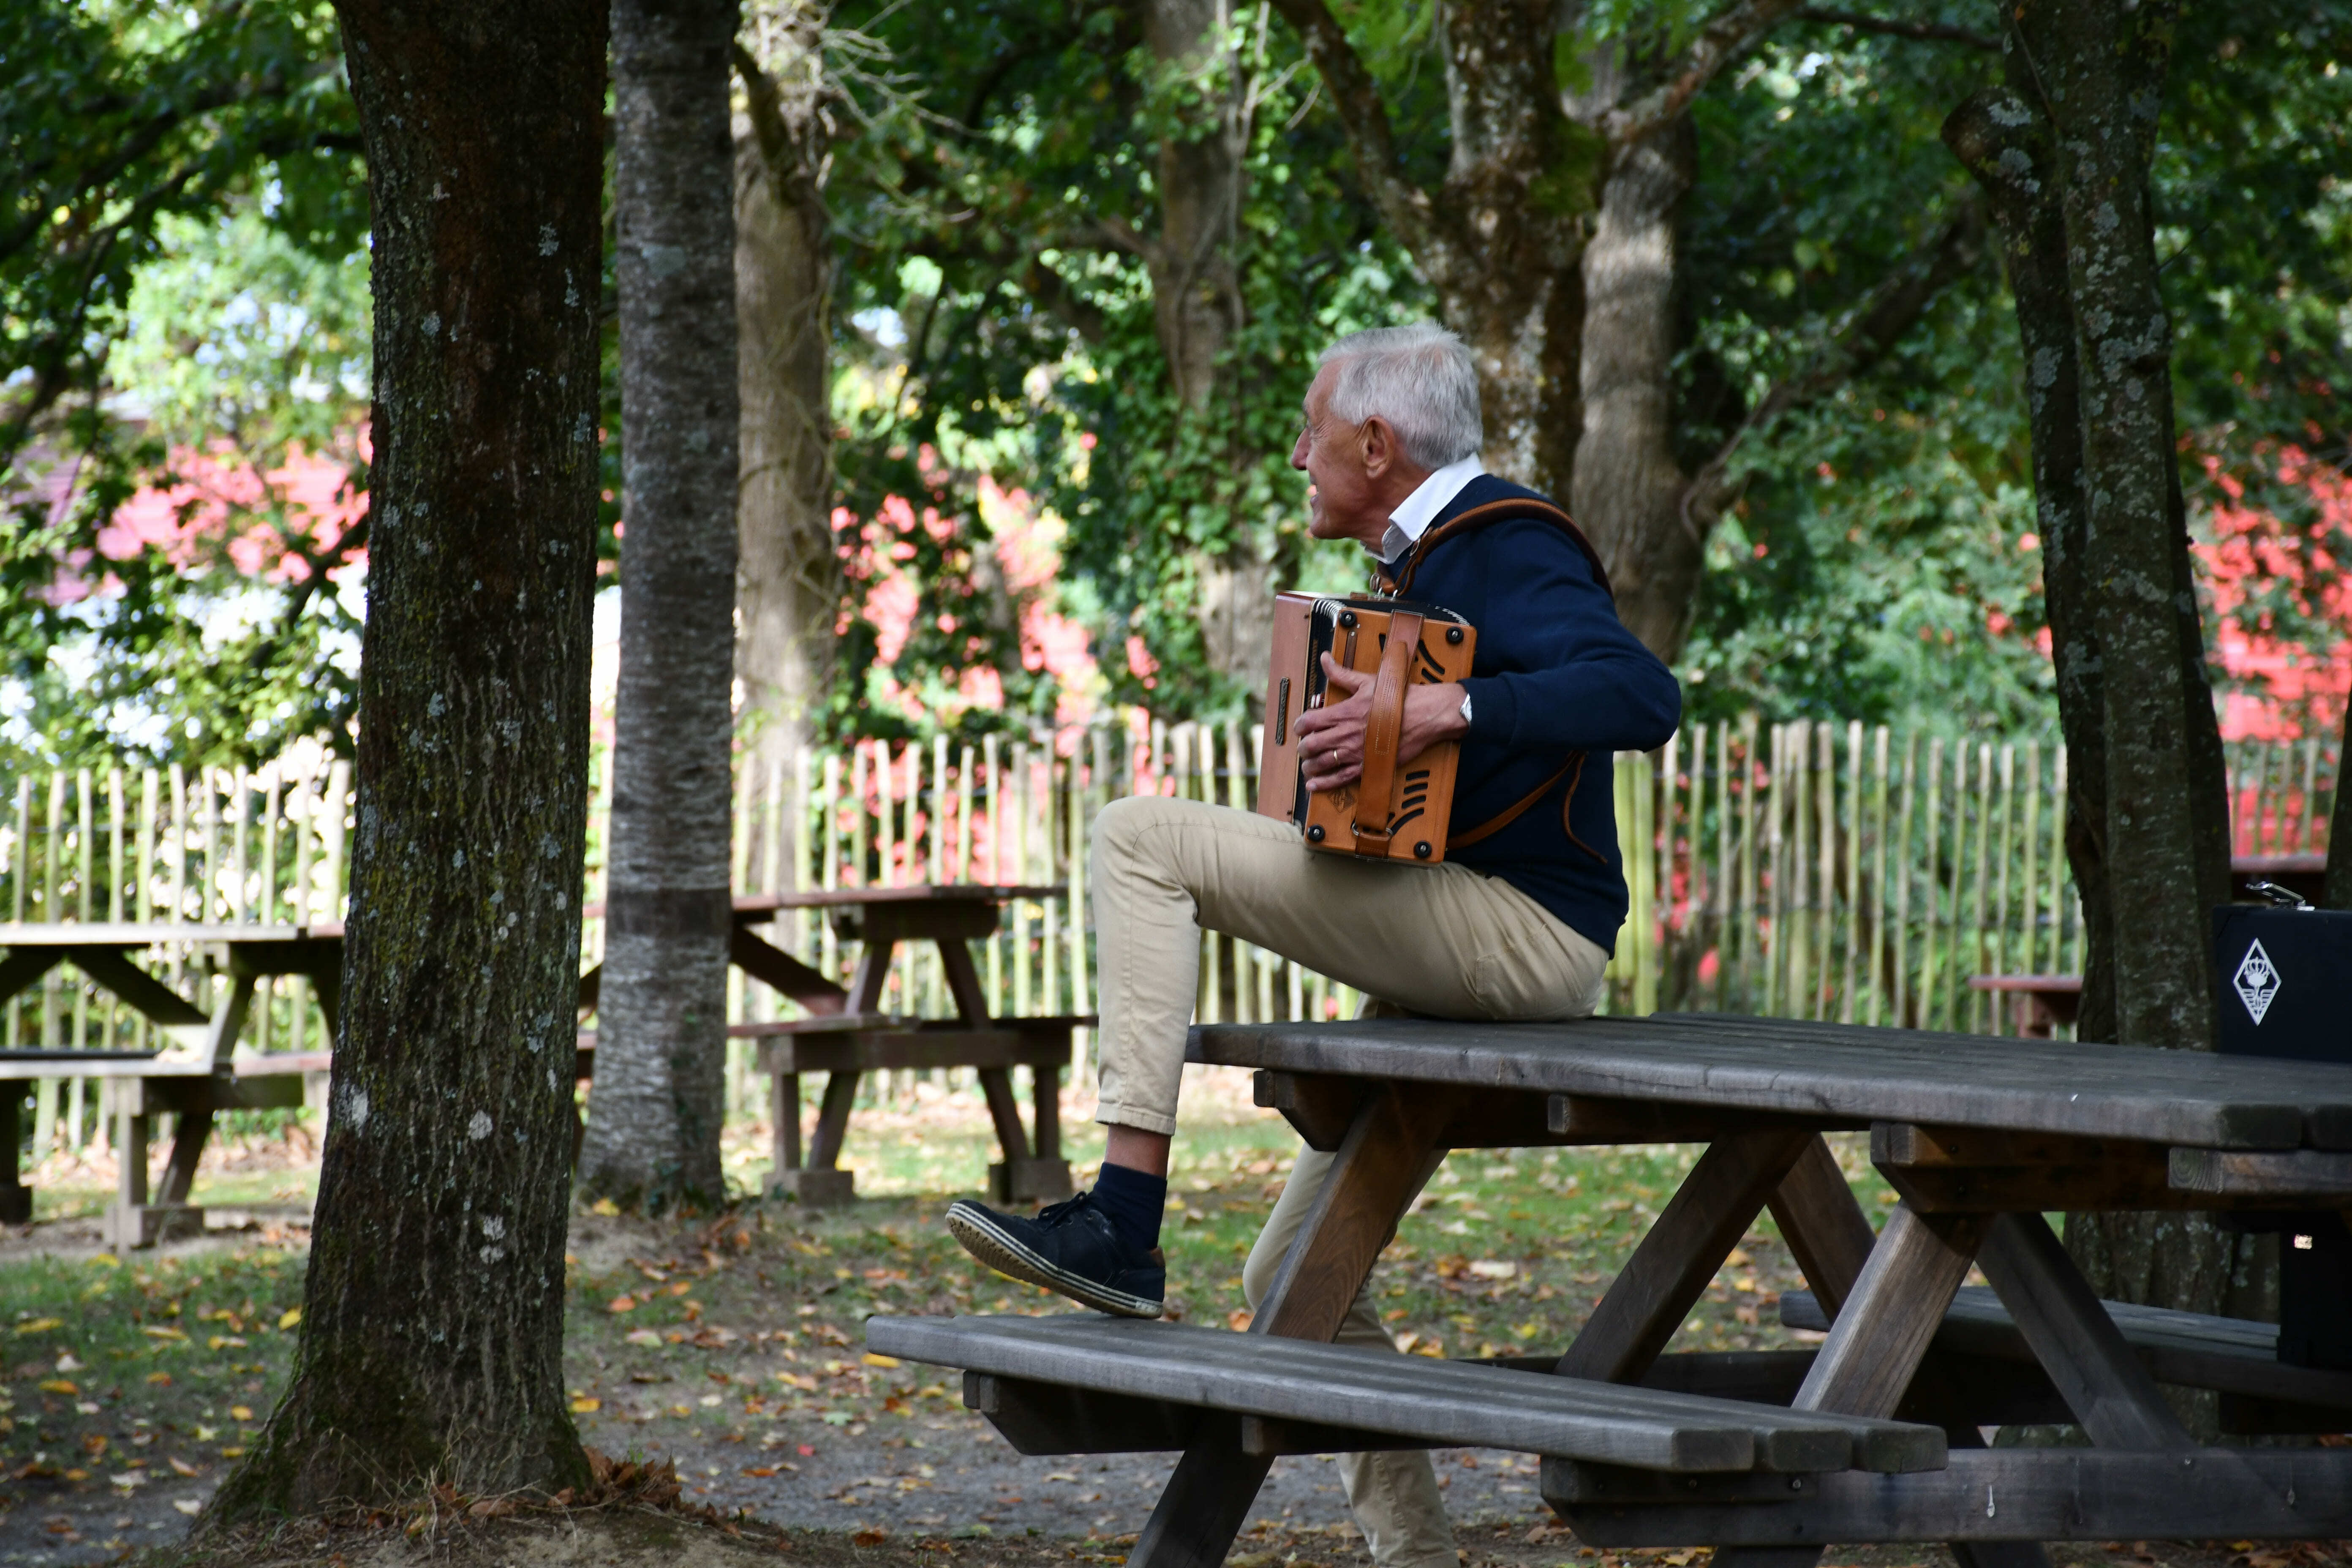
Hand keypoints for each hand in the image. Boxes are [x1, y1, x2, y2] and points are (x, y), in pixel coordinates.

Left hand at [1293, 652, 1468, 792]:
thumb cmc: (1397, 697)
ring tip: (1307, 766)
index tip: (1299, 728)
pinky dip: (1324, 783)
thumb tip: (1324, 658)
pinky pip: (1340, 778)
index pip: (1309, 721)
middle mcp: (1346, 734)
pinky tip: (1313, 785)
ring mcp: (1356, 752)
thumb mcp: (1366, 681)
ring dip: (1310, 766)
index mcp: (1343, 712)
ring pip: (1322, 763)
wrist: (1425, 715)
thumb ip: (1341, 673)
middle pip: (1311, 745)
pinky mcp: (1368, 766)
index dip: (1299, 726)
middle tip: (1303, 748)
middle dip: (1303, 748)